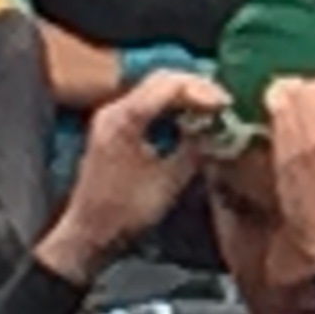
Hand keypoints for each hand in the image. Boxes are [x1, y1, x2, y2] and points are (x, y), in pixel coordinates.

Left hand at [44, 69, 230, 281]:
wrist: (88, 234)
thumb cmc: (123, 213)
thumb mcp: (168, 182)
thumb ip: (194, 149)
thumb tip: (216, 131)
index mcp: (124, 119)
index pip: (169, 85)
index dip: (203, 90)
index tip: (226, 104)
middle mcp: (113, 111)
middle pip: (161, 79)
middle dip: (196, 87)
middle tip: (223, 104)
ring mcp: (110, 118)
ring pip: (154, 88)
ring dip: (184, 95)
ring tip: (211, 110)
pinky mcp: (113, 129)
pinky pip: (146, 103)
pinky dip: (171, 106)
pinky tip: (188, 120)